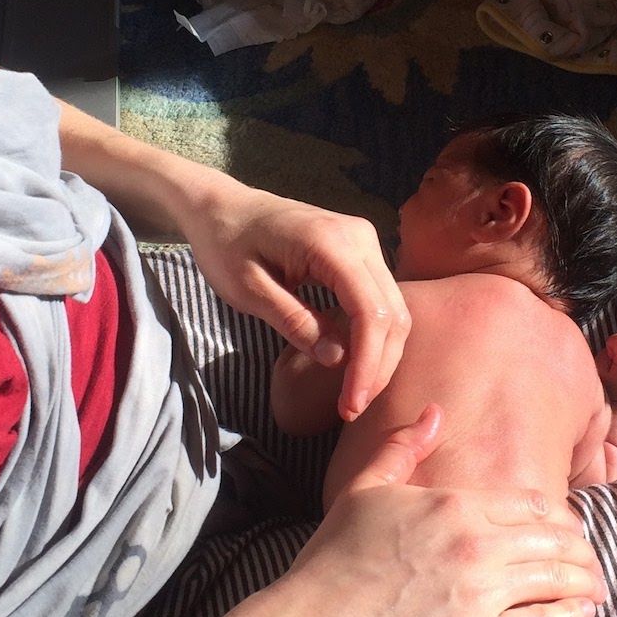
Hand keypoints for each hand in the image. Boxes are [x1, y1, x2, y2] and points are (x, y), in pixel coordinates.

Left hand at [182, 184, 409, 419]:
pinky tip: (354, 363)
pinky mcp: (360, 251)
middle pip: (392, 313)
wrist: (223, 207)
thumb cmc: (226, 244)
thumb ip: (293, 321)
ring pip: (393, 308)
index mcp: (330, 242)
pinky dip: (373, 335)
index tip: (349, 405)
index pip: (369, 312)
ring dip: (380, 354)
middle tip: (350, 409)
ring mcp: (364, 242)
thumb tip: (337, 360)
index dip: (366, 363)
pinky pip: (380, 299)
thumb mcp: (248, 289)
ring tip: (353, 393)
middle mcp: (360, 238)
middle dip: (378, 366)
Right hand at [277, 407, 607, 616]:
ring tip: (597, 587)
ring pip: (558, 580)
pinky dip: (569, 616)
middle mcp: (476, 544)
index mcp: (454, 504)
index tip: (566, 526)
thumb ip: (403, 446)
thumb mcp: (364, 490)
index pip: (532, 504)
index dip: (559, 516)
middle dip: (580, 550)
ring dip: (585, 581)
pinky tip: (580, 615)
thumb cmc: (333, 558)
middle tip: (590, 560)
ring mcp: (481, 594)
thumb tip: (435, 412)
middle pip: (555, 540)